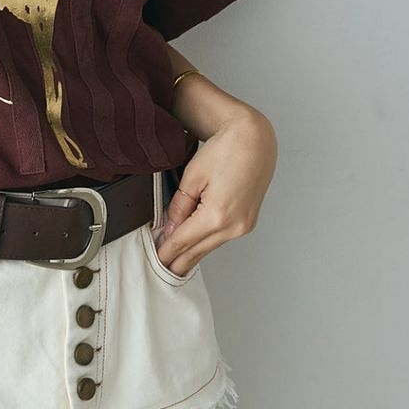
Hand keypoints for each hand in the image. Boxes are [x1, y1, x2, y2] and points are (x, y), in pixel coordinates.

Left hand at [154, 104, 276, 276]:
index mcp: (217, 216)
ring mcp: (243, 226)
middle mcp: (234, 226)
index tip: (153, 261)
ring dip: (189, 254)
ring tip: (170, 260)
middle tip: (158, 269)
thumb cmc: (227, 150)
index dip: (165, 254)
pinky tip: (192, 244)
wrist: (255, 140)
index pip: (182, 243)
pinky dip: (204, 242)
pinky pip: (220, 239)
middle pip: (196, 252)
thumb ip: (179, 207)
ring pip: (209, 248)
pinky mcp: (248, 223)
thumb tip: (170, 229)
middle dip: (175, 262)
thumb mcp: (192, 177)